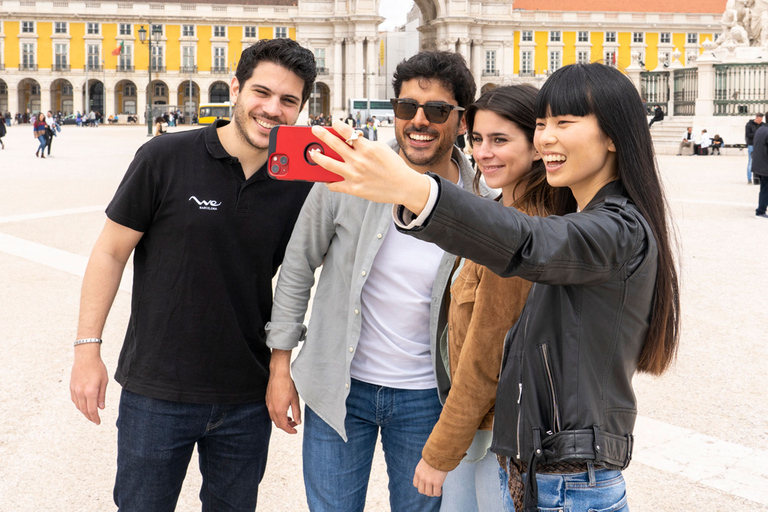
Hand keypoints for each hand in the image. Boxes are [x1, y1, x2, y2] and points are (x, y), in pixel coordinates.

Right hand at [70, 343, 107, 424]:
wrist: (85, 357)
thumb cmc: (97, 367)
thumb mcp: (104, 381)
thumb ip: (102, 395)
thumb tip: (101, 407)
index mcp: (91, 391)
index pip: (92, 410)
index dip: (95, 418)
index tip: (98, 422)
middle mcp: (81, 392)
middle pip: (84, 410)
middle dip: (90, 417)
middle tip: (95, 420)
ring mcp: (74, 390)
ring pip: (78, 406)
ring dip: (84, 412)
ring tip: (90, 414)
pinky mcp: (71, 387)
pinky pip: (74, 400)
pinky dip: (79, 405)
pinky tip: (83, 406)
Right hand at [266, 369, 301, 433]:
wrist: (279, 375)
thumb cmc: (287, 385)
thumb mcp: (295, 400)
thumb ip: (297, 413)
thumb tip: (298, 422)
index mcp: (279, 411)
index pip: (283, 426)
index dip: (290, 430)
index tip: (295, 431)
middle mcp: (272, 409)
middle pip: (278, 424)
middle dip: (286, 426)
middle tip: (294, 423)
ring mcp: (268, 405)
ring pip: (274, 418)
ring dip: (282, 420)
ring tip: (289, 417)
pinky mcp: (267, 401)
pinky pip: (271, 412)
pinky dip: (277, 415)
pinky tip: (284, 410)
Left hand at [309, 122, 431, 213]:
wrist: (404, 186)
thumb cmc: (394, 166)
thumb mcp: (382, 149)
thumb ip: (366, 144)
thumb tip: (351, 140)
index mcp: (367, 148)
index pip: (347, 132)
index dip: (337, 126)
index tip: (333, 123)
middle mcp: (359, 160)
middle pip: (334, 144)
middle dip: (322, 135)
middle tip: (314, 130)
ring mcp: (355, 175)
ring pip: (329, 164)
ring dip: (318, 157)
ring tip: (313, 153)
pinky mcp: (354, 189)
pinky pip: (335, 185)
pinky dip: (328, 182)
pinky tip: (326, 179)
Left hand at [413, 458, 448, 496]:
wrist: (440, 453)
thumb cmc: (435, 455)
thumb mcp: (425, 461)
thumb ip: (424, 468)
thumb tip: (429, 472)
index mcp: (418, 471)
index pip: (415, 484)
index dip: (421, 486)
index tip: (426, 485)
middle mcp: (422, 477)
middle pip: (421, 490)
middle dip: (426, 491)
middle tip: (432, 489)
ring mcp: (429, 480)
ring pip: (429, 493)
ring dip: (433, 493)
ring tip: (437, 490)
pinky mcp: (437, 482)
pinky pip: (436, 492)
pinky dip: (438, 493)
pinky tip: (441, 490)